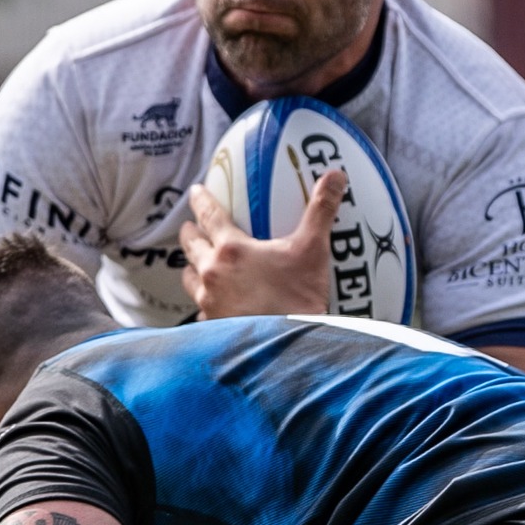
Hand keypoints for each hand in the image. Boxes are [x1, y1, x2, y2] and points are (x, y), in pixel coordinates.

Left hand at [180, 168, 346, 317]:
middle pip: (190, 245)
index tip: (195, 192)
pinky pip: (201, 309)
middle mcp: (212, 273)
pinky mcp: (213, 325)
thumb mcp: (313, 250)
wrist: (288, 348)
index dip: (200, 200)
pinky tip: (214, 305)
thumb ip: (320, 211)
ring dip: (192, 267)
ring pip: (189, 277)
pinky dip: (205, 303)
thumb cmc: (297, 300)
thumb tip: (334, 176)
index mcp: (231, 250)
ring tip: (198, 264)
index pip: (208, 216)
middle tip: (192, 226)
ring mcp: (209, 301)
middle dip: (190, 233)